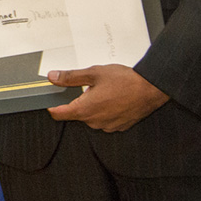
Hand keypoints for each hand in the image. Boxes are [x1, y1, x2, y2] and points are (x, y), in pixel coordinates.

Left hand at [46, 64, 168, 131]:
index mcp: (85, 109)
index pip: (59, 114)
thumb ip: (70, 77)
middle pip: (77, 113)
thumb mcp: (93, 73)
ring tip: (106, 91)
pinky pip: (105, 120)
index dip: (52, 107)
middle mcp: (95, 121)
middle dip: (79, 101)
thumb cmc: (125, 81)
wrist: (150, 89)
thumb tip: (53, 77)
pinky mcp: (118, 127)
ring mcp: (107, 126)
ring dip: (94, 106)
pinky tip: (114, 99)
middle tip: (90, 86)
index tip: (50, 102)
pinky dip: (106, 111)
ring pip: (92, 116)